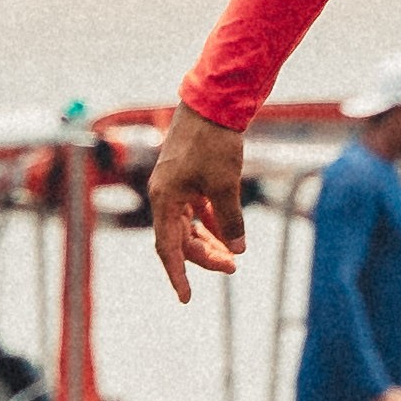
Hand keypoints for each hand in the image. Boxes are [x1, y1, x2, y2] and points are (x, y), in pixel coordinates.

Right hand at [146, 107, 248, 303]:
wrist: (213, 103)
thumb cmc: (215, 142)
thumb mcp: (226, 186)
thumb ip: (230, 221)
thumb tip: (236, 250)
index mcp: (164, 199)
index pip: (167, 247)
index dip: (177, 274)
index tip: (186, 298)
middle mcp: (164, 194)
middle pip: (179, 238)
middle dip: (203, 256)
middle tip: (232, 267)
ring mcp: (175, 184)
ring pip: (187, 224)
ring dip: (208, 240)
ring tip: (232, 254)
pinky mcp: (187, 175)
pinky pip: (194, 209)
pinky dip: (209, 221)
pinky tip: (226, 232)